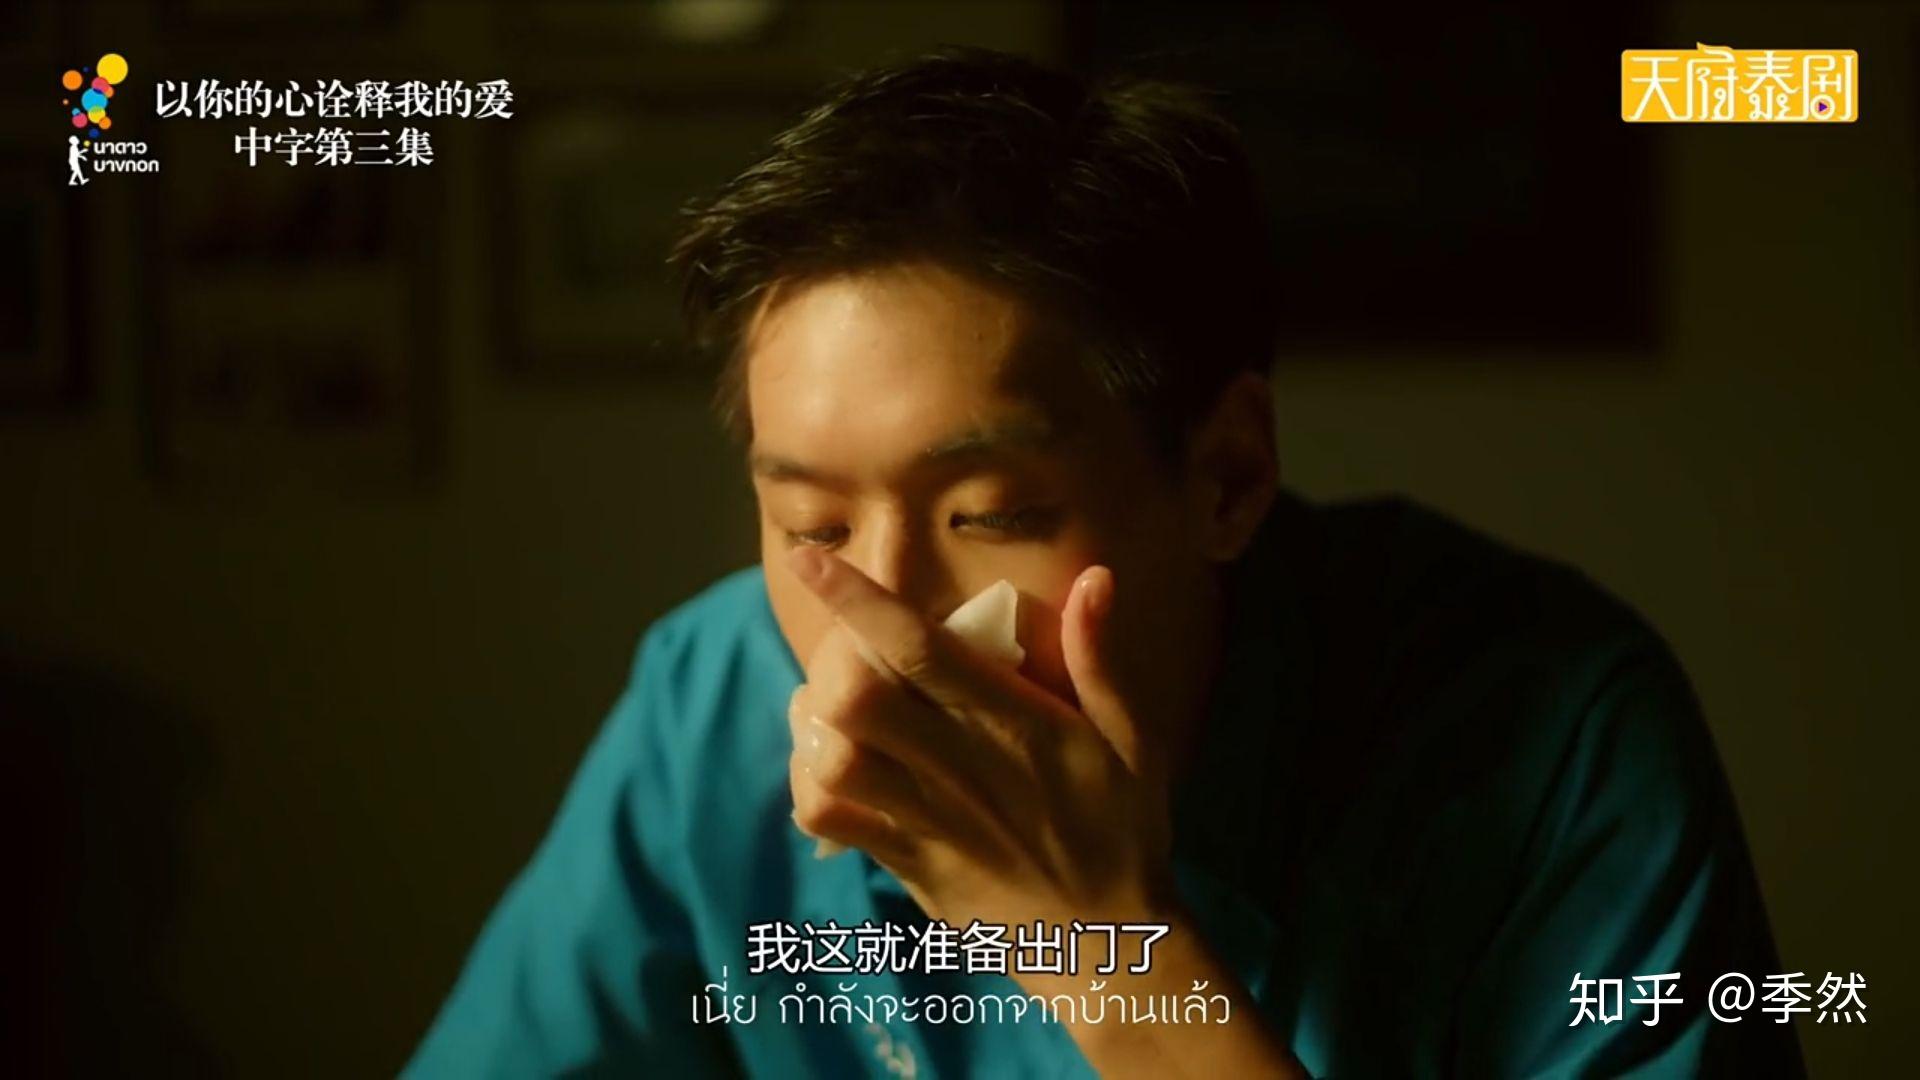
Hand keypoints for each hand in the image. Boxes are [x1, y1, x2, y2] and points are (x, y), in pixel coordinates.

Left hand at [785, 547, 1175, 933]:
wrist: (1108, 942)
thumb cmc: (1122, 829)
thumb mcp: (1132, 740)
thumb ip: (1099, 658)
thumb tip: (1094, 576)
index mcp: (1013, 724)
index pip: (920, 648)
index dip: (859, 600)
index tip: (813, 560)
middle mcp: (960, 767)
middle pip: (856, 698)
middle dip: (832, 658)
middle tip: (848, 649)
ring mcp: (926, 821)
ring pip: (834, 758)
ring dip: (813, 719)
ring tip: (829, 700)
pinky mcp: (906, 864)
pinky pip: (830, 819)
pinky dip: (808, 783)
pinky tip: (826, 764)